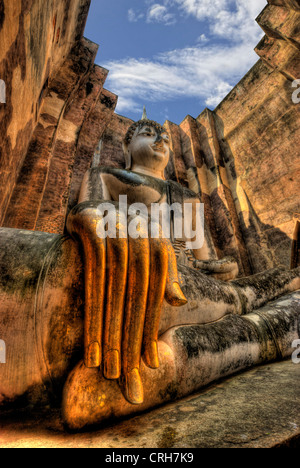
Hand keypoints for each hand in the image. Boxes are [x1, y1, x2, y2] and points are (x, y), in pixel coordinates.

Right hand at [67, 203, 186, 404]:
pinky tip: (90, 342)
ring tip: (107, 371)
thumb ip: (167, 273)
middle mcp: (143, 239)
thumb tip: (180, 301)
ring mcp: (118, 233)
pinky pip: (93, 279)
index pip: (156, 299)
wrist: (99, 199)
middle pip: (137, 301)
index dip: (151, 332)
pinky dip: (93, 312)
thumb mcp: (151, 250)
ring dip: (110, 335)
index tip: (149, 365)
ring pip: (116, 294)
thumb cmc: (127, 233)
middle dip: (131, 343)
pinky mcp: (93, 230)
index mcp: (160, 247)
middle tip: (127, 380)